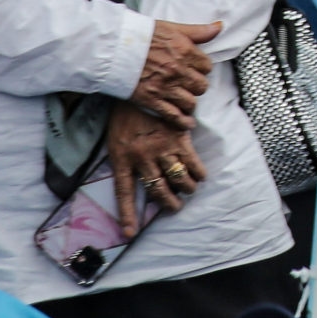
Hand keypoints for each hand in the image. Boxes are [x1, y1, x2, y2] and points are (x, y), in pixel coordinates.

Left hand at [106, 105, 202, 237]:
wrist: (139, 83)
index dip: (127, 215)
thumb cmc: (125, 113)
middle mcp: (142, 158)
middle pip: (158, 191)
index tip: (129, 234)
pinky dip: (198, 172)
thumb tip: (137, 174)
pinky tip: (200, 175)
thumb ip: (126, 157)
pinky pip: (192, 162)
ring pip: (178, 179)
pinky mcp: (179, 137)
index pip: (124, 194)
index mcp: (122, 159)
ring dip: (186, 189)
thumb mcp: (116, 138)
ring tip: (189, 190)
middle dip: (169, 203)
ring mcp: (162, 149)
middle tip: (175, 207)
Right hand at [129, 17, 220, 122]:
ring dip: (190, 102)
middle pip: (201, 86)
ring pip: (190, 102)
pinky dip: (182, 121)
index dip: (202, 68)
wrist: (115, 48)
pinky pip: (173, 115)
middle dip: (197, 85)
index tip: (195, 69)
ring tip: (186, 100)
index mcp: (185, 52)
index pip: (207, 67)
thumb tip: (220, 26)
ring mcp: (165, 87)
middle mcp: (177, 71)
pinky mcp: (151, 100)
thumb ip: (198, 31)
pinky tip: (187, 124)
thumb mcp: (173, 28)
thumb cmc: (143, 35)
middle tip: (190, 84)